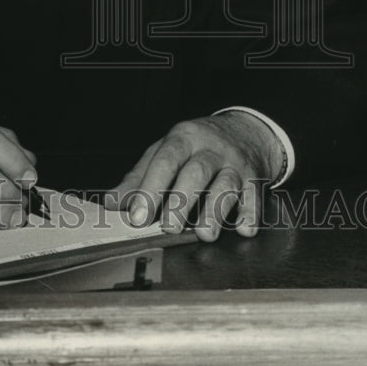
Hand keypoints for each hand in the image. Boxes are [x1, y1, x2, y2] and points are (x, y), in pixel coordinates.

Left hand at [105, 112, 284, 241]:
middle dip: (182, 201)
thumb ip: (138, 177)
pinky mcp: (256, 179)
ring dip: (215, 211)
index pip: (166, 160)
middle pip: (196, 172)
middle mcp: (211, 149)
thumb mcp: (165, 151)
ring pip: (226, 185)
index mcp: (184, 138)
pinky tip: (243, 229)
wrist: (246, 131)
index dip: (151, 188)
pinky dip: (251, 214)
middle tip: (169, 228)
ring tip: (205, 234)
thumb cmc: (198, 145)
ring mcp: (236, 163)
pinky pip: (255, 196)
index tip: (138, 215)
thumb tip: (110, 202)